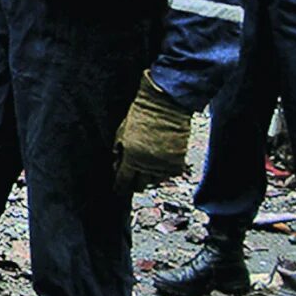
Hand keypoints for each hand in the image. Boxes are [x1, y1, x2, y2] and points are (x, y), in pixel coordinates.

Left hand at [112, 75, 193, 191]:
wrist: (165, 105)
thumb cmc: (141, 114)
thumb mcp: (122, 132)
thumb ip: (119, 151)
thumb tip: (117, 164)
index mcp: (131, 158)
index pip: (123, 181)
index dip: (120, 187)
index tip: (118, 190)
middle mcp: (148, 165)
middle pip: (140, 185)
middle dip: (134, 183)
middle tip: (133, 178)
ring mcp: (164, 165)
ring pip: (155, 181)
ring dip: (150, 177)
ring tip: (147, 165)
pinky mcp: (178, 162)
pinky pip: (169, 175)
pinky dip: (164, 172)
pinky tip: (160, 162)